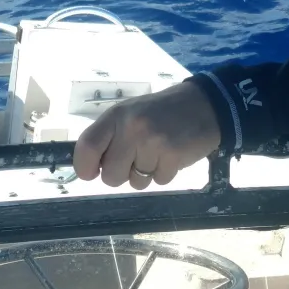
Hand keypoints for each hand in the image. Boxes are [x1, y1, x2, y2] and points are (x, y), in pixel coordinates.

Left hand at [73, 83, 220, 189]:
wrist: (204, 105)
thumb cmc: (161, 112)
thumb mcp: (130, 114)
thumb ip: (109, 137)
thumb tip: (89, 168)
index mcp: (116, 116)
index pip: (87, 146)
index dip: (84, 166)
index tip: (91, 173)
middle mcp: (131, 128)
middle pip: (110, 175)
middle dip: (121, 175)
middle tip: (136, 159)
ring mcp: (152, 142)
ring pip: (136, 182)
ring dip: (145, 174)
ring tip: (157, 153)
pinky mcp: (172, 156)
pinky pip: (159, 182)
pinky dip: (164, 173)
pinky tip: (171, 155)